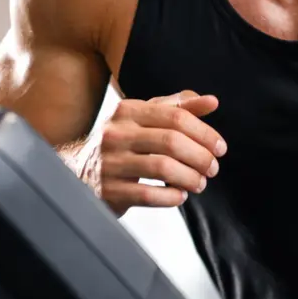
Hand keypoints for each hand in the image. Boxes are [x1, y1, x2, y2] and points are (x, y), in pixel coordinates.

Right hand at [79, 90, 225, 214]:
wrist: (77, 171)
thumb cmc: (121, 143)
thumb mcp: (144, 118)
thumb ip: (178, 107)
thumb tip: (211, 101)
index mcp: (128, 111)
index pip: (176, 116)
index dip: (205, 133)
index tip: (220, 148)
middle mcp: (116, 133)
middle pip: (172, 141)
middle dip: (201, 157)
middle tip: (213, 168)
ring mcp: (110, 162)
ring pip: (162, 168)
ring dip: (190, 178)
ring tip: (199, 184)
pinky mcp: (109, 190)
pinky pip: (148, 194)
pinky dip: (171, 197)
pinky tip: (179, 196)